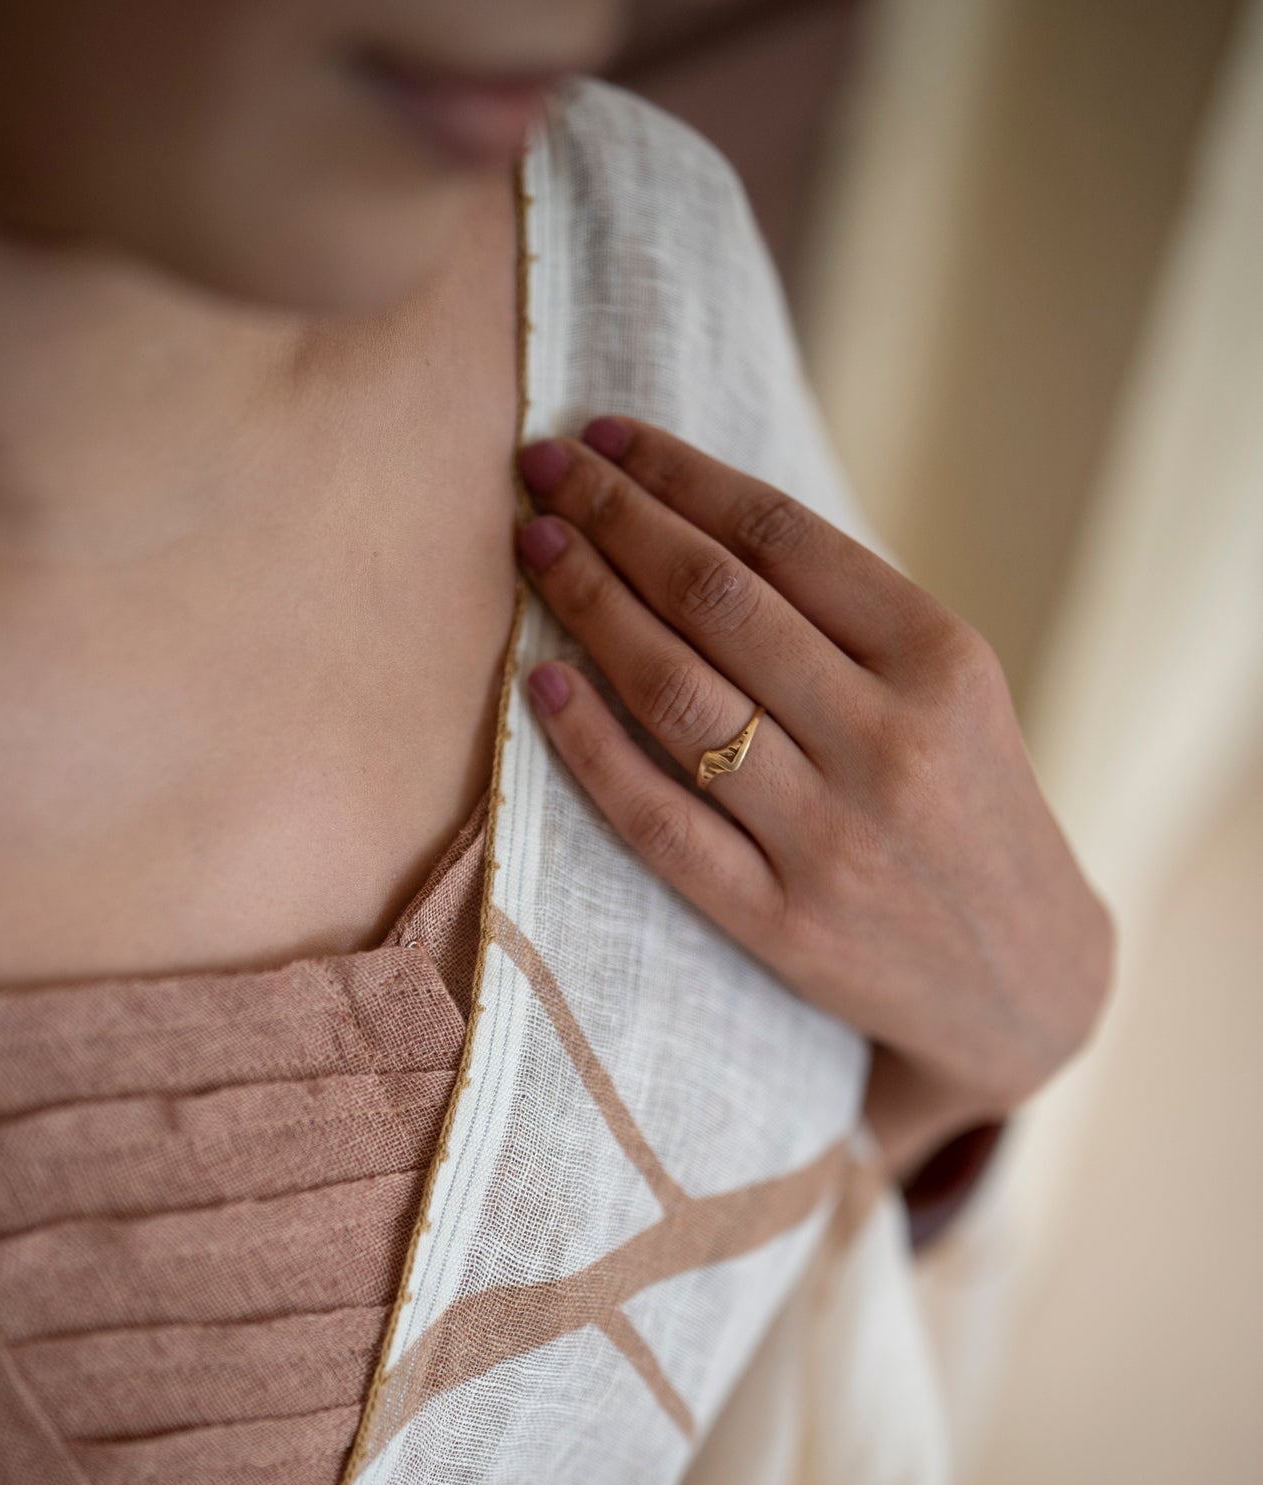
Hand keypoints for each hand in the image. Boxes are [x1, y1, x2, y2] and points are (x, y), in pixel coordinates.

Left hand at [515, 420, 1113, 1177]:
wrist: (1019, 983)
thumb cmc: (962, 808)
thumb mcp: (948, 692)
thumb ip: (847, 617)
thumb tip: (689, 513)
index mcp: (939, 659)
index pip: (779, 535)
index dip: (676, 473)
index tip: (602, 435)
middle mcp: (889, 740)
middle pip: (716, 599)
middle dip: (612, 517)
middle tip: (539, 470)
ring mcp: (832, 837)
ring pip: (678, 694)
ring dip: (589, 605)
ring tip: (532, 548)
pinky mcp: (782, 923)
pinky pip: (659, 819)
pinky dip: (591, 744)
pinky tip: (540, 682)